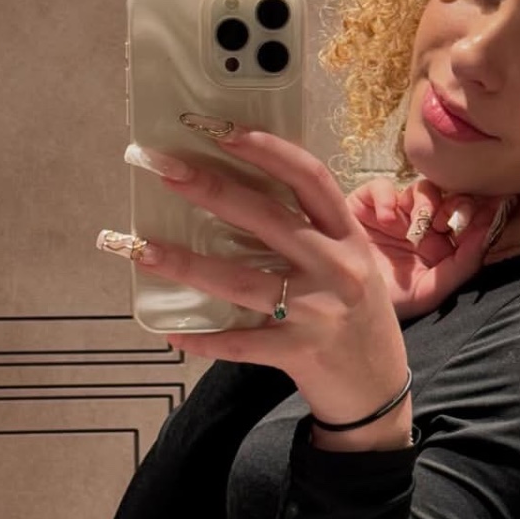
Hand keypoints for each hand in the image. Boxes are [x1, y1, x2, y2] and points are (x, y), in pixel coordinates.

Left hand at [100, 127, 409, 427]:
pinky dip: (204, 338)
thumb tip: (243, 199)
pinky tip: (171, 333)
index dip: (266, 149)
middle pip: (265, 217)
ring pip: (239, 280)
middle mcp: (337, 267)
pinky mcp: (299, 352)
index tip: (220, 130)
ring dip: (184, 263)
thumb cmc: (360, 319)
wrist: (379, 388)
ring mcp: (318, 311)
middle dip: (209, 188)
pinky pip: (240, 342)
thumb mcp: (354, 265)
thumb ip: (315, 235)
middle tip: (161, 167)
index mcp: (350, 238)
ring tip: (140, 249)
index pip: (309, 178)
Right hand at [347, 177, 510, 320]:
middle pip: (448, 199)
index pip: (467, 221)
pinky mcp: (366, 204)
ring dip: (426, 203)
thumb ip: (462, 266)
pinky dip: (387, 198)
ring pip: (422, 189)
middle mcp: (421, 226)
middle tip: (449, 221)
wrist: (341, 304)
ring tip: (417, 226)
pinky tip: (385, 220)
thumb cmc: (388, 303)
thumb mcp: (430, 291)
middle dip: (456, 204)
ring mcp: (394, 213)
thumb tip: (486, 234)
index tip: (493, 211)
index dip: (480, 214)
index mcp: (440, 246)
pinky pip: (382, 187)